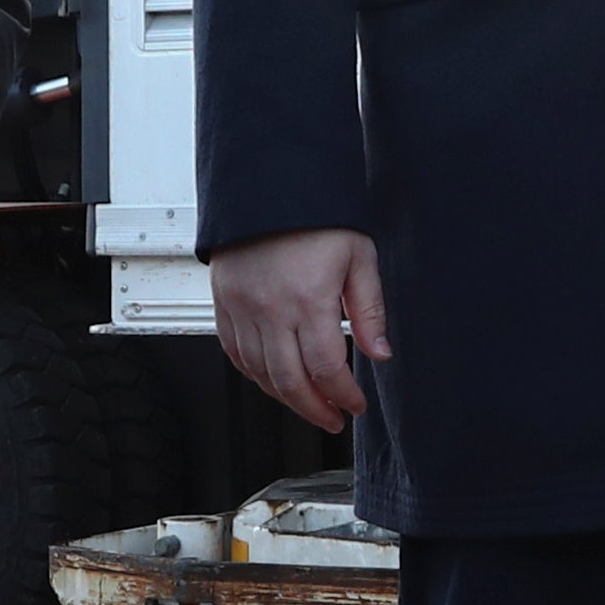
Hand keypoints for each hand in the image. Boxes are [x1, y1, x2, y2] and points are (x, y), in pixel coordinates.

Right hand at [211, 227, 388, 432]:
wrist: (269, 185)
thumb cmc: (317, 216)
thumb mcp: (359, 257)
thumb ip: (370, 311)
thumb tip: (381, 355)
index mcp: (308, 299)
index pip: (326, 368)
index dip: (343, 395)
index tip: (357, 404)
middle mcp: (270, 309)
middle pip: (290, 381)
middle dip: (315, 410)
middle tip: (334, 419)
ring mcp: (241, 308)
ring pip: (260, 374)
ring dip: (286, 398)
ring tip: (309, 405)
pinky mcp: (223, 304)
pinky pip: (235, 354)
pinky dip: (255, 376)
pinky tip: (275, 381)